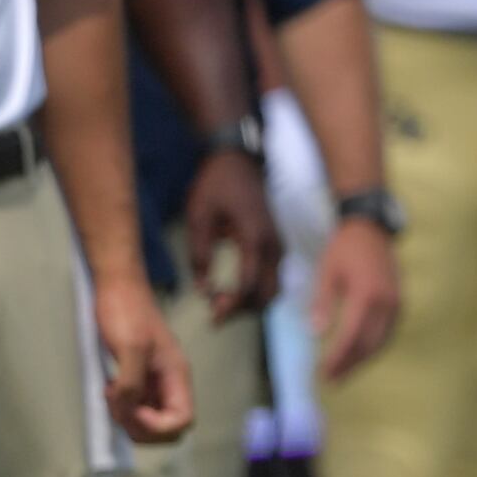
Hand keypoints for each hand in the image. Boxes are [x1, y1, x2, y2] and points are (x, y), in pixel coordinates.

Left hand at [97, 270, 192, 444]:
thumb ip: (131, 384)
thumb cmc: (126, 308)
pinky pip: (137, 402)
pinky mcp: (139, 373)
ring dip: (129, 416)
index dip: (158, 426)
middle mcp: (170, 380)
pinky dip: (122, 404)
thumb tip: (128, 412)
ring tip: (111, 396)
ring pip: (150, 416)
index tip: (133, 411)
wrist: (116, 283)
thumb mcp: (129, 348)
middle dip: (142, 426)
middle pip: (168, 425)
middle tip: (118, 408)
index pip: (182, 420)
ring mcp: (155, 378)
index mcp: (177, 374)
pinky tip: (109, 390)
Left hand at [181, 149, 283, 318]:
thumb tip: (201, 288)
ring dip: (249, 303)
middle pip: (267, 294)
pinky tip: (230, 290)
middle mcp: (273, 245)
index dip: (231, 306)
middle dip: (242, 310)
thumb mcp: (198, 216)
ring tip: (219, 303)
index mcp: (254, 238)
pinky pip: (271, 277)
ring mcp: (278, 245)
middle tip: (214, 313)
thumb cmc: (215, 184)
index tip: (212, 315)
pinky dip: (255, 291)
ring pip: (272, 289)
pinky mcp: (274, 245)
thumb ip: (198, 254)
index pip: (249, 286)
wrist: (237, 161)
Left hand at [308, 214, 401, 381]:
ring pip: (380, 341)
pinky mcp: (399, 303)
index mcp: (366, 295)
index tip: (324, 373)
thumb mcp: (327, 273)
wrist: (372, 229)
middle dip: (349, 364)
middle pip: (368, 344)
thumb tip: (316, 333)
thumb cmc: (344, 249)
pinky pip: (387, 332)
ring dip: (362, 360)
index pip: (351, 336)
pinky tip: (360, 356)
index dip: (338, 358)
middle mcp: (386, 302)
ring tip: (343, 373)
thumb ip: (322, 303)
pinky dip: (373, 347)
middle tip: (332, 380)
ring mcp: (396, 303)